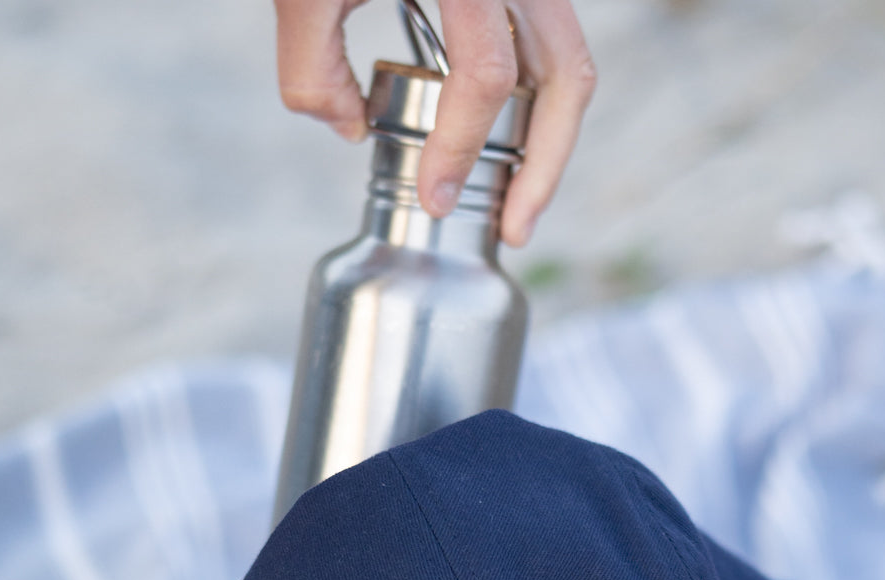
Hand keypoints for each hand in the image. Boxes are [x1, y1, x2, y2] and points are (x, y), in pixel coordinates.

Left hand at [273, 0, 595, 246]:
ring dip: (553, 141)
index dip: (464, 146)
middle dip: (546, 165)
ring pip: (571, 64)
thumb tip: (353, 132)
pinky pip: (548, 45)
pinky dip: (534, 102)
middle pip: (568, 77)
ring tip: (521, 202)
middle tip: (515, 228)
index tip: (438, 196)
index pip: (485, 75)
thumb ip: (313, 68)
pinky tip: (505, 143)